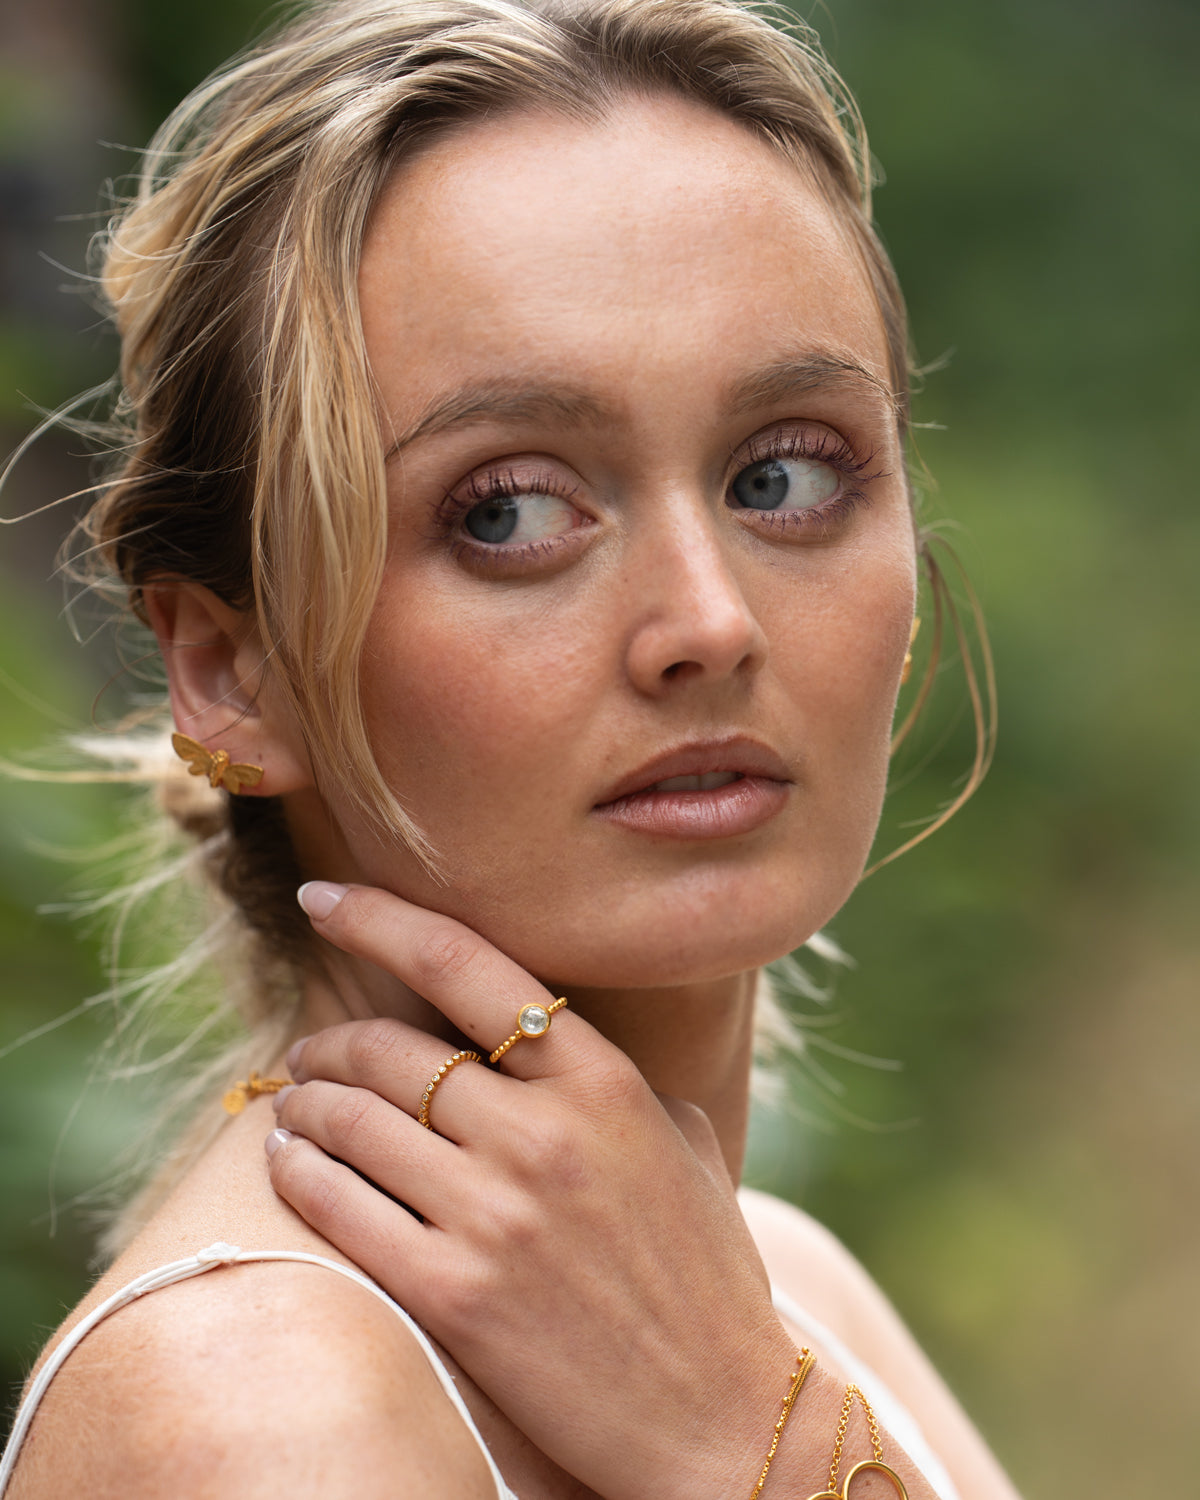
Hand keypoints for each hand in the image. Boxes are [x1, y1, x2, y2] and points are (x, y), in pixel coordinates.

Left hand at [266, 881, 799, 1499]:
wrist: (721, 1413)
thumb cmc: (705, 1270)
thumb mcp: (678, 1138)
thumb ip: (608, 1074)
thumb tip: (538, 1028)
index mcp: (603, 1080)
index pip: (464, 963)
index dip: (378, 918)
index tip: (324, 897)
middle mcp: (544, 1133)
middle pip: (388, 1048)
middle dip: (329, 1041)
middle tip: (309, 1051)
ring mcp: (497, 1215)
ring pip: (353, 1121)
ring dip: (305, 1104)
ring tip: (293, 1105)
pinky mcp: (457, 1294)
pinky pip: (341, 1208)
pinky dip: (299, 1173)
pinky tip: (288, 1162)